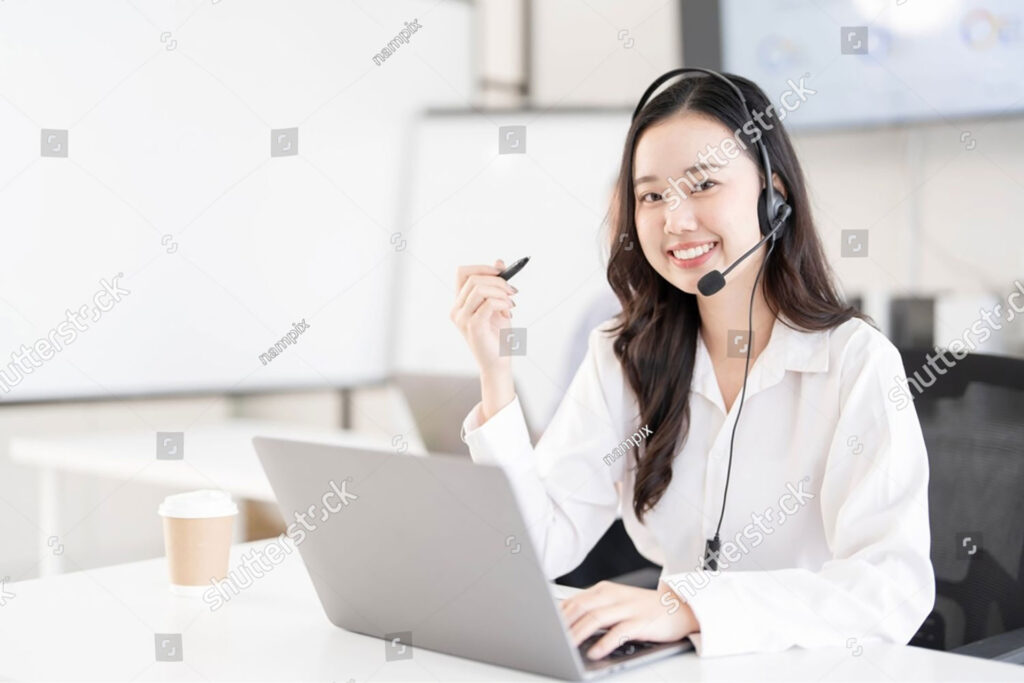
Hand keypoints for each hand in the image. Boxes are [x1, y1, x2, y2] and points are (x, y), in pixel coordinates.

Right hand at [449, 259, 516, 374]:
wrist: (498, 362)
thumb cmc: (497, 336)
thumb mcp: (498, 305)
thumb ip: (496, 285)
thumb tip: (498, 262)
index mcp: (460, 302)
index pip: (462, 273)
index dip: (481, 268)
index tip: (500, 272)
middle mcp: (457, 309)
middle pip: (473, 279)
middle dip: (498, 281)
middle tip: (512, 292)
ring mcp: (463, 318)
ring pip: (480, 289)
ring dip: (501, 292)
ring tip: (511, 305)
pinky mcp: (473, 326)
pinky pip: (488, 303)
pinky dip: (502, 303)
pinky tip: (509, 312)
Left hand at [559, 580, 698, 659]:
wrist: (679, 608)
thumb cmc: (643, 608)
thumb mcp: (616, 602)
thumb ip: (594, 608)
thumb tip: (567, 622)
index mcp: (605, 589)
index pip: (574, 600)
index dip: (558, 615)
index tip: (544, 627)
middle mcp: (615, 595)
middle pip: (581, 607)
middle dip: (563, 624)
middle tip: (550, 637)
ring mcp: (628, 608)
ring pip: (596, 618)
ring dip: (579, 633)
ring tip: (567, 646)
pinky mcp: (641, 622)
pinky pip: (619, 632)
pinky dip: (604, 643)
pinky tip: (594, 652)